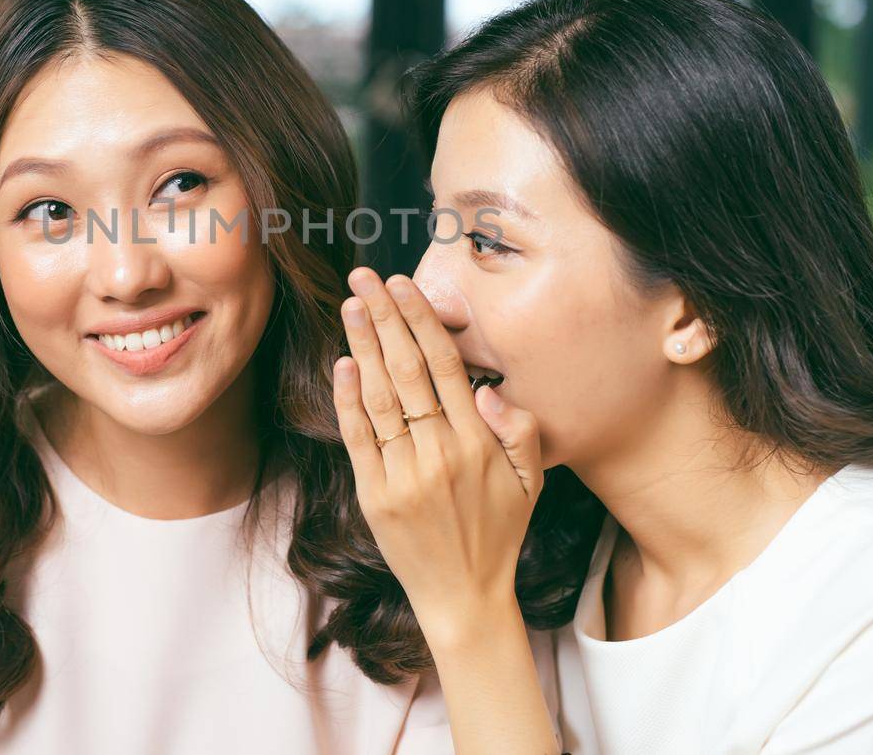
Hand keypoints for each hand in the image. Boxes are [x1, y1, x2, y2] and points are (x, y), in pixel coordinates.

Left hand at [333, 267, 543, 646]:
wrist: (464, 596)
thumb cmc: (498, 531)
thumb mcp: (531, 481)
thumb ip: (520, 429)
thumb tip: (490, 387)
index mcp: (478, 444)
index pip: (445, 365)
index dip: (421, 320)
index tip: (403, 285)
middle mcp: (440, 453)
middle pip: (408, 369)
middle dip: (385, 317)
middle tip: (365, 277)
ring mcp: (404, 474)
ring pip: (380, 396)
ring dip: (362, 345)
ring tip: (351, 306)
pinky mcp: (374, 494)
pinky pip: (358, 437)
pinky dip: (348, 398)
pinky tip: (342, 363)